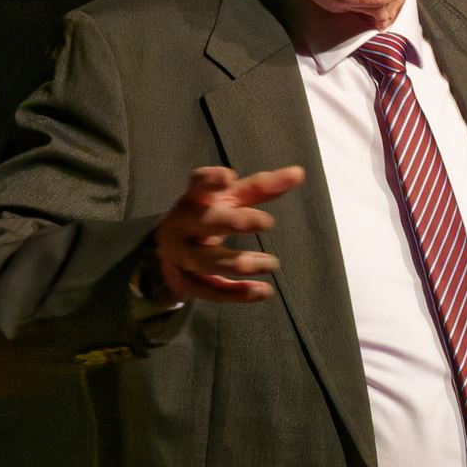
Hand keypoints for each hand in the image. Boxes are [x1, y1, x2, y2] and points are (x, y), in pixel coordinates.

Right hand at [153, 164, 305, 302]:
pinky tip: (264, 291)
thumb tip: (299, 172)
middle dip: (234, 222)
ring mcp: (182, 256)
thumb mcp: (230, 199)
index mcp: (194, 199)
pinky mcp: (186, 282)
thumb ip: (262, 187)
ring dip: (243, 263)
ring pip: (210, 261)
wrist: (168, 249)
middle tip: (268, 221)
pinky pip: (211, 291)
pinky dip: (237, 293)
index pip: (197, 185)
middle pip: (205, 222)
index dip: (210, 181)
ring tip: (273, 263)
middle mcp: (183, 226)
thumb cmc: (208, 215)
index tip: (229, 176)